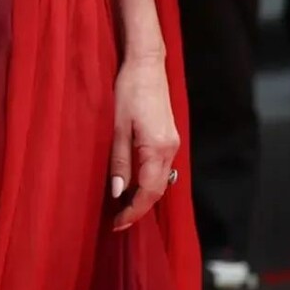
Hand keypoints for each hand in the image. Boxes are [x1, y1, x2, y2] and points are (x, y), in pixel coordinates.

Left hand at [110, 54, 180, 230]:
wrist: (147, 64)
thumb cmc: (128, 90)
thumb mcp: (117, 126)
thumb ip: (119, 160)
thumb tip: (118, 192)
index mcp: (158, 149)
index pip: (149, 192)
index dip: (134, 212)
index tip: (117, 224)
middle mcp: (170, 149)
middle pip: (158, 190)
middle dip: (139, 209)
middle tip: (117, 222)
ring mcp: (172, 143)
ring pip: (161, 180)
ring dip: (143, 196)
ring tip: (122, 207)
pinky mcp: (168, 136)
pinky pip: (160, 168)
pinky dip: (148, 181)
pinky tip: (133, 183)